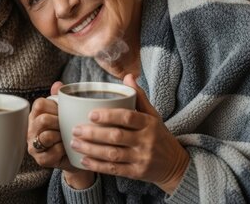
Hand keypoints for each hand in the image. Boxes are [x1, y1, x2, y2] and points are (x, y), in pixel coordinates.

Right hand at [27, 82, 94, 188]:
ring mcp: (34, 145)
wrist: (74, 156)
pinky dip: (63, 149)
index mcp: (35, 115)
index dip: (55, 106)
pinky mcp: (41, 160)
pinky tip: (66, 149)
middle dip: (59, 122)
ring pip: (47, 136)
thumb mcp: (64, 113)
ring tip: (66, 137)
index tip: (63, 112)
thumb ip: (60, 98)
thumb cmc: (67, 132)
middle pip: (43, 120)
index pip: (40, 104)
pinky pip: (53, 151)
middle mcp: (31, 130)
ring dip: (61, 136)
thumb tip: (58, 84)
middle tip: (68, 125)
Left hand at [71, 74, 188, 194]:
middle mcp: (146, 141)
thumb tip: (128, 76)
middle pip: (116, 136)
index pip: (127, 117)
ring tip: (74, 143)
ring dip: (91, 149)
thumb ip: (139, 97)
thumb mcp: (153, 115)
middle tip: (75, 129)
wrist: (175, 164)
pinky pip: (114, 169)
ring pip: (112, 154)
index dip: (108, 116)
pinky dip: (97, 165)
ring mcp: (142, 158)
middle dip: (93, 133)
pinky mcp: (137, 173)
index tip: (90, 114)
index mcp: (149, 123)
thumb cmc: (158, 135)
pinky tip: (83, 160)